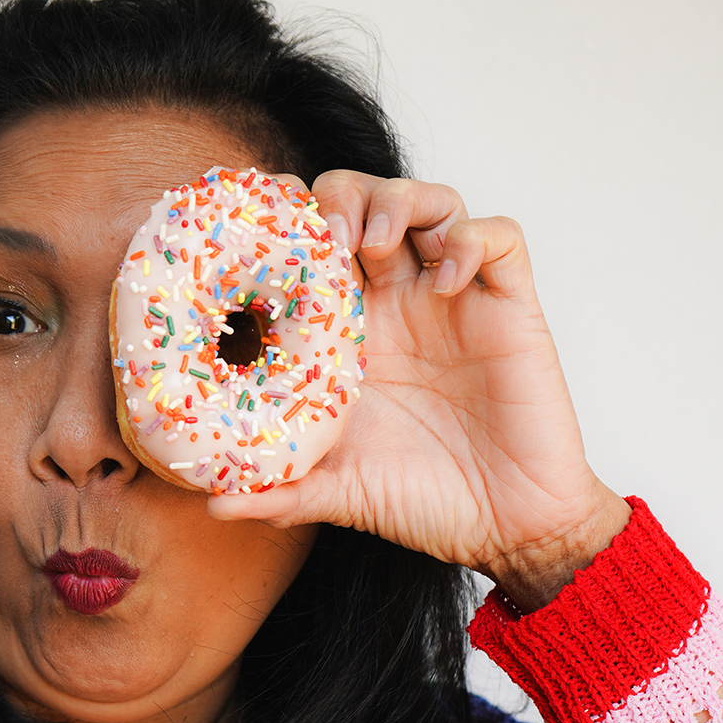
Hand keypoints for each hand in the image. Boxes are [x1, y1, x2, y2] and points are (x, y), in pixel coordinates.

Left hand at [208, 171, 629, 608]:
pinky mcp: (509, 305)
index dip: (290, 224)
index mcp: (353, 334)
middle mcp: (402, 304)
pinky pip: (498, 236)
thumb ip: (279, 492)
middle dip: (343, 196)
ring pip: (433, 203)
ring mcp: (457, 299)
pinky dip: (470, 239)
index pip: (316, 249)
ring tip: (377, 241)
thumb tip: (213, 504)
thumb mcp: (338, 492)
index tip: (261, 231)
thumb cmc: (425, 503)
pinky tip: (445, 283)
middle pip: (369, 204)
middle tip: (326, 233)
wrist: (507, 526)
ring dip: (401, 201)